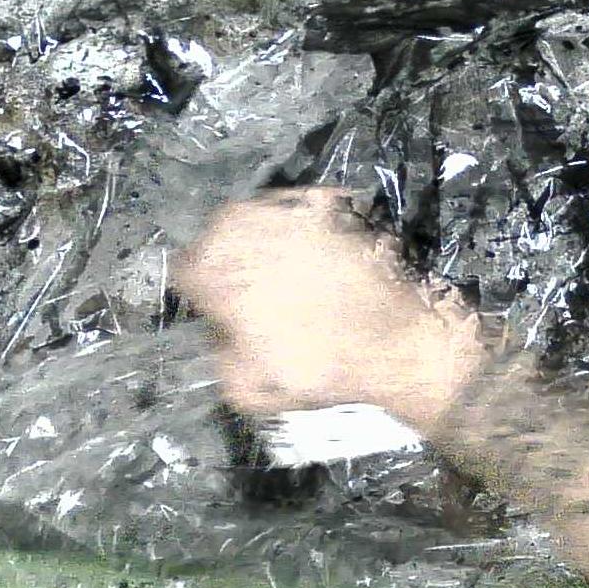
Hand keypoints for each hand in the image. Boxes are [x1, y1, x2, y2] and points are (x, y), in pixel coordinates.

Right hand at [177, 188, 483, 430]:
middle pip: (219, 236)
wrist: (404, 340)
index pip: (185, 269)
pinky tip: (322, 262)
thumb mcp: (246, 387)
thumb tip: (220, 330)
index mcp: (216, 268)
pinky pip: (301, 212)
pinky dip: (304, 232)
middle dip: (231, 261)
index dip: (201, 292)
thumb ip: (217, 352)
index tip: (220, 308)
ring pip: (259, 218)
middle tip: (256, 292)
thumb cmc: (323, 368)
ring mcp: (292, 205)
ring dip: (265, 243)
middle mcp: (246, 225)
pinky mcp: (332, 200)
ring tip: (290, 276)